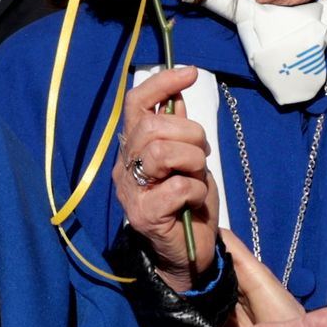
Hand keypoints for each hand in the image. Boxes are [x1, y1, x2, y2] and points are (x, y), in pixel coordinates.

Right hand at [116, 66, 218, 290]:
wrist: (188, 253)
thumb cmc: (188, 204)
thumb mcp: (188, 160)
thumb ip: (179, 131)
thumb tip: (178, 94)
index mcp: (133, 148)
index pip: (135, 104)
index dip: (161, 83)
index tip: (189, 73)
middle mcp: (124, 166)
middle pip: (152, 125)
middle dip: (190, 133)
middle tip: (202, 153)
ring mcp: (130, 191)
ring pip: (162, 151)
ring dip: (193, 160)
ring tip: (198, 176)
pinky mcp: (144, 214)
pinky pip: (177, 186)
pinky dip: (196, 190)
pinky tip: (194, 202)